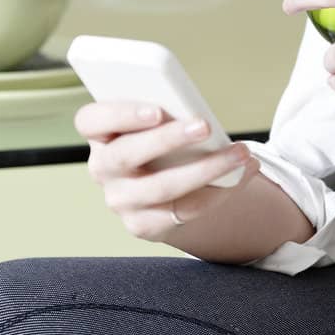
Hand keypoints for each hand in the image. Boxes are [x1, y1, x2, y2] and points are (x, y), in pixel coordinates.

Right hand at [73, 101, 259, 243]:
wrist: (168, 185)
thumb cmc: (164, 140)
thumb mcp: (159, 123)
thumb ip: (167, 113)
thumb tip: (196, 115)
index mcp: (99, 134)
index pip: (90, 121)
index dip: (120, 114)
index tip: (156, 109)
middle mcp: (102, 169)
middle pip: (126, 154)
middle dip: (167, 139)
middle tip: (205, 125)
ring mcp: (120, 201)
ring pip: (161, 187)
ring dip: (207, 168)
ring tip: (241, 153)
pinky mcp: (144, 225)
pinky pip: (185, 210)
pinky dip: (220, 191)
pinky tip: (243, 172)